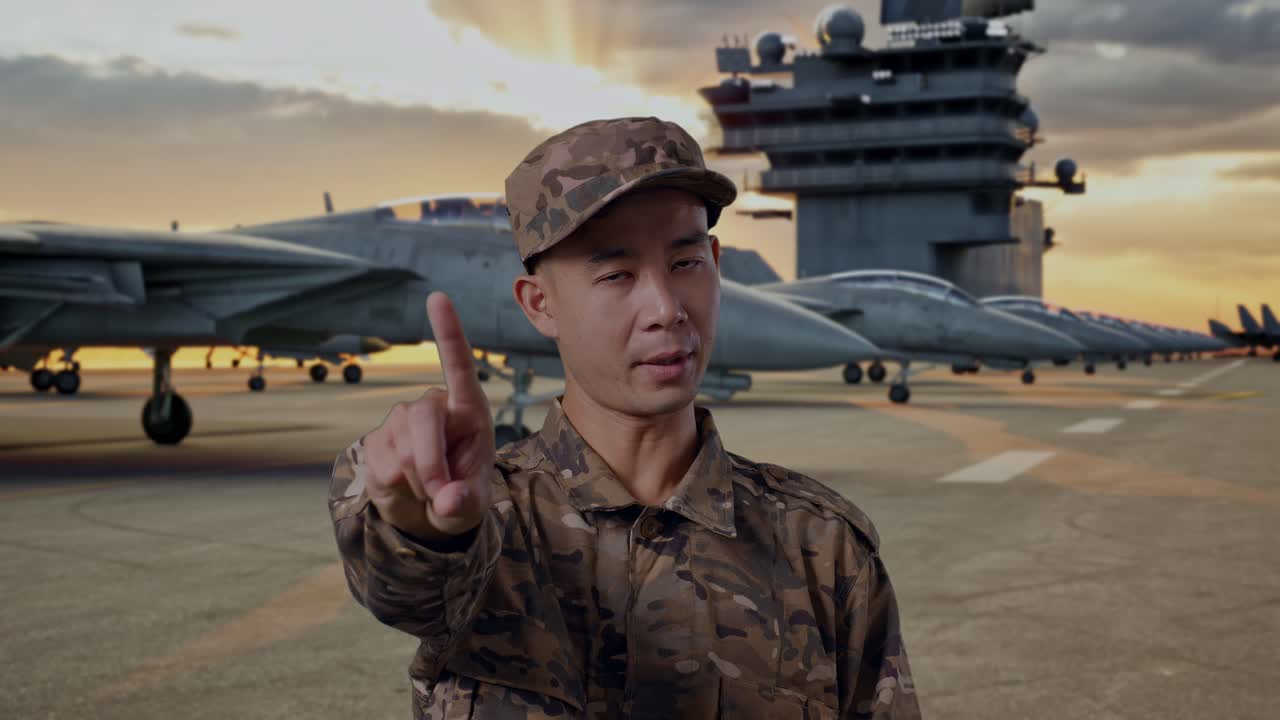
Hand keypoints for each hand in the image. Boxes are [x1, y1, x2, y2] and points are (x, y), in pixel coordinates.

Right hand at [362, 292, 495, 541]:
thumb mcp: (473, 504)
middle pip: (422, 421)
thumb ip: (466, 503)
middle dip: (431, 465)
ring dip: (417, 481)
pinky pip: (383, 466)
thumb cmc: (462, 495)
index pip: (458, 365)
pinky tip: (406, 486)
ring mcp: (400, 420)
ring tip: (429, 488)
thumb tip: (448, 501)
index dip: (448, 332)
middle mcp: (433, 406)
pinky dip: (397, 488)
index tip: (437, 297)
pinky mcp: (376, 440)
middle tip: (442, 496)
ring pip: (402, 451)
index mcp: (469, 407)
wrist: (428, 511)